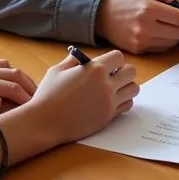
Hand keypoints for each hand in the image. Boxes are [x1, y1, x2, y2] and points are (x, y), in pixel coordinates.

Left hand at [0, 60, 35, 119]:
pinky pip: (6, 65)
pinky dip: (16, 74)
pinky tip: (18, 83)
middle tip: (39, 99)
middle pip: (15, 74)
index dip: (24, 96)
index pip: (9, 87)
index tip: (33, 106)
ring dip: (25, 80)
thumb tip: (1, 102)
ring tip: (32, 93)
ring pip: (13, 68)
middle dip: (30, 87)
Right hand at [24, 49, 139, 143]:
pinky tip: (111, 101)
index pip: (119, 57)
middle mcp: (106, 85)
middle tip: (112, 76)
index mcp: (94, 69)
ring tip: (114, 88)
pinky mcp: (108, 117)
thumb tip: (84, 56)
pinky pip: (128, 105)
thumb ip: (74, 60)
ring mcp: (109, 102)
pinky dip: (124, 101)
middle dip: (123, 71)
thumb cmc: (48, 95)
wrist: (44, 123)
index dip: (113, 60)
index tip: (106, 65)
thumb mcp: (57, 70)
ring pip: (133, 89)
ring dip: (126, 86)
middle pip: (131, 71)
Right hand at [96, 0, 178, 52]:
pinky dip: (165, 41)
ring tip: (169, 23)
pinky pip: (161, 48)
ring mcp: (141, 41)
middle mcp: (145, 27)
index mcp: (148, 9)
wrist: (100, 12)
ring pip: (172, 42)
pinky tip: (160, 30)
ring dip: (175, 34)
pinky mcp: (138, 49)